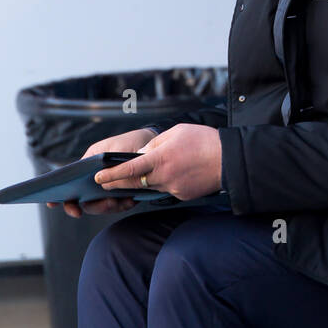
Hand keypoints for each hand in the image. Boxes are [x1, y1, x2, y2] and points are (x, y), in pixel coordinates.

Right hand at [48, 127, 155, 217]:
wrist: (151, 146)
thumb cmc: (127, 143)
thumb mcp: (110, 148)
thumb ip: (99, 163)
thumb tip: (94, 179)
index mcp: (87, 168)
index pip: (69, 184)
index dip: (59, 196)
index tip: (52, 203)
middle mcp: (96, 182)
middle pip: (85, 202)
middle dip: (92, 207)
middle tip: (102, 204)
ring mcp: (109, 190)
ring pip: (102, 206)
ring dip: (110, 206)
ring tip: (123, 199)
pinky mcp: (123, 195)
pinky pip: (119, 206)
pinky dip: (124, 205)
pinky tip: (132, 199)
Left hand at [93, 123, 221, 201]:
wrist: (229, 160)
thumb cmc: (203, 141)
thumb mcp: (176, 133)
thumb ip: (155, 144)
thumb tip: (142, 154)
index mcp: (159, 158)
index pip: (129, 169)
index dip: (111, 174)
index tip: (98, 178)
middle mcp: (163, 176)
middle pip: (134, 183)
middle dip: (117, 184)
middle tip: (104, 184)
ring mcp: (173, 188)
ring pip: (150, 187)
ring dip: (140, 184)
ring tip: (132, 179)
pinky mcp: (182, 195)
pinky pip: (166, 190)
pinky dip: (162, 184)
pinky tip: (168, 176)